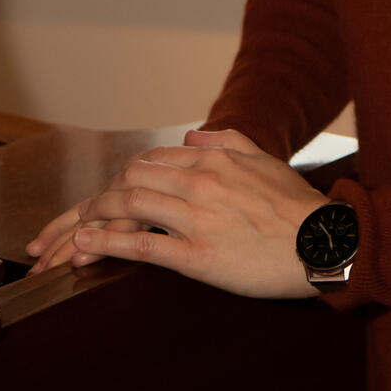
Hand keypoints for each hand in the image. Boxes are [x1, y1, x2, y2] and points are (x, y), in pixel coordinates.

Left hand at [25, 129, 324, 298]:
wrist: (325, 245)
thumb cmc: (296, 207)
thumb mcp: (264, 160)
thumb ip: (226, 141)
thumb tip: (189, 135)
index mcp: (214, 159)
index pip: (149, 161)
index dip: (117, 180)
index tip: (101, 199)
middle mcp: (200, 181)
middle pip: (128, 181)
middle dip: (92, 201)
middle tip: (67, 224)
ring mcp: (197, 217)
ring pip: (128, 206)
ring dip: (89, 220)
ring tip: (65, 239)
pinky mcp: (198, 256)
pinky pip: (142, 245)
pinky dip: (106, 244)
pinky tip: (84, 249)